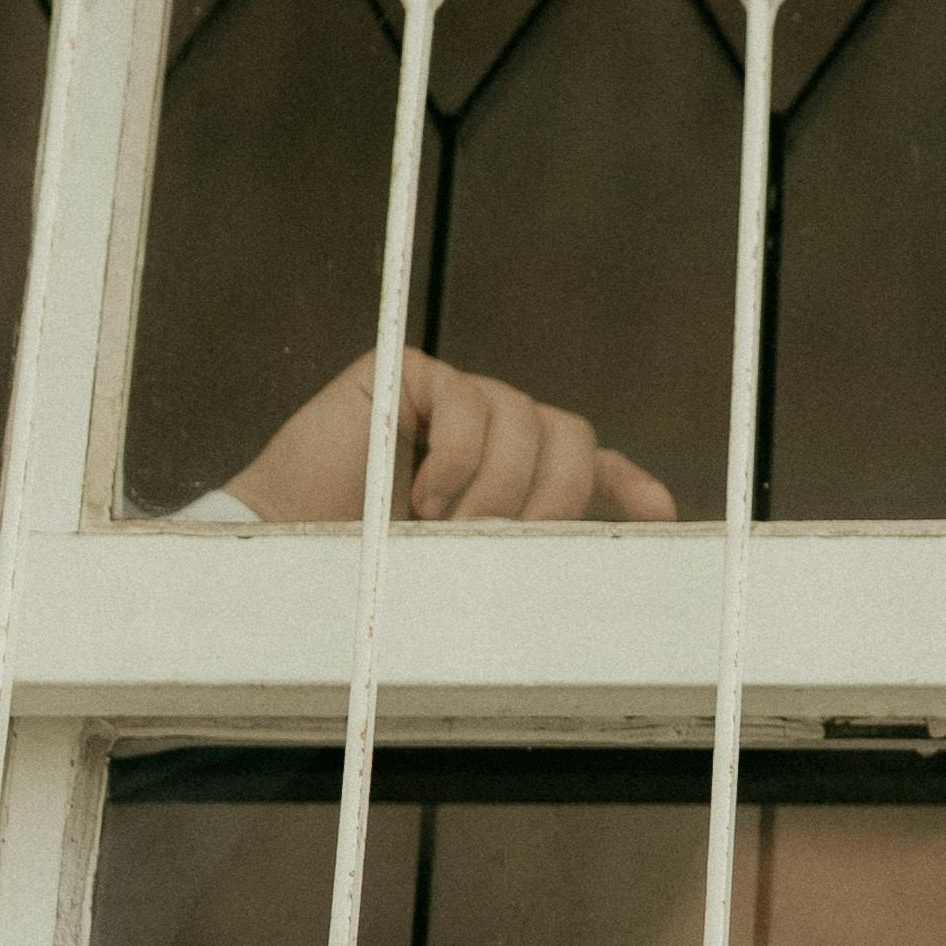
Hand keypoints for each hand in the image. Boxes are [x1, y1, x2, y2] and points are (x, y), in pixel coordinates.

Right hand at [223, 351, 679, 527]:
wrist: (282, 555)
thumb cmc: (367, 573)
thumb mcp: (462, 568)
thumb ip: (519, 549)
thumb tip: (591, 565)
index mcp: (509, 474)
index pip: (587, 462)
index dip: (629, 483)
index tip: (663, 517)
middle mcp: (488, 428)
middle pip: (570, 434)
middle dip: (552, 495)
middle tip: (502, 541)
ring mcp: (450, 396)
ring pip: (524, 419)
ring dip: (494, 487)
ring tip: (441, 526)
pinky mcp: (407, 373)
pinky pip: (467, 400)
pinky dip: (456, 457)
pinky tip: (417, 494)